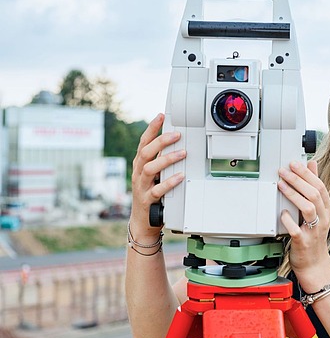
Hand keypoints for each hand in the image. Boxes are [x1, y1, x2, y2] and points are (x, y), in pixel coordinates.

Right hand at [130, 113, 185, 238]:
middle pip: (145, 152)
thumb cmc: (151, 193)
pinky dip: (170, 182)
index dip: (151, 128)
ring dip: (167, 159)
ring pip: (150, 169)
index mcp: (140, 164)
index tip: (161, 116)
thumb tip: (175, 142)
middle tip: (177, 134)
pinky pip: (158, 190)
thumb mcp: (154, 174)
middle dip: (160, 141)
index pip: (143, 142)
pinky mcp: (147, 200)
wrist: (143, 221)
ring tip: (182, 153)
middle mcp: (139, 173)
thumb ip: (161, 159)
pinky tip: (180, 176)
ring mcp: (142, 187)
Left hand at [278, 160, 329, 279]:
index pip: (320, 186)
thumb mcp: (318, 211)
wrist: (314, 264)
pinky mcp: (303, 242)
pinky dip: (288, 219)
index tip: (294, 164)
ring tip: (281, 185)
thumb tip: (312, 165)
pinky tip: (282, 212)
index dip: (306, 173)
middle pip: (314, 194)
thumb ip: (315, 187)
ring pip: (307, 208)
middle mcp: (323, 219)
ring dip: (293, 195)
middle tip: (284, 171)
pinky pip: (296, 229)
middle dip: (298, 180)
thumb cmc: (314, 236)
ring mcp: (314, 231)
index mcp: (327, 209)